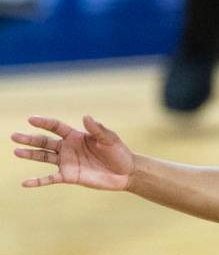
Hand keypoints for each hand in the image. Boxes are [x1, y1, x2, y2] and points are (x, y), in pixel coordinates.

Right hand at [12, 115, 134, 190]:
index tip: (31, 119)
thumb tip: (85, 116)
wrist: (125, 172)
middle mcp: (68, 148)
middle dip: (30, 139)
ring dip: (30, 155)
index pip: (56, 127)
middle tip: (14, 136)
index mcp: (77, 135)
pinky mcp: (68, 176)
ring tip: (16, 151)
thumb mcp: (109, 139)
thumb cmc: (118, 152)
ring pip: (44, 157)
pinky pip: (50, 179)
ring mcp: (67, 162)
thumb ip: (97, 129)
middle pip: (45, 142)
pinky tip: (25, 183)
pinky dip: (38, 181)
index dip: (44, 123)